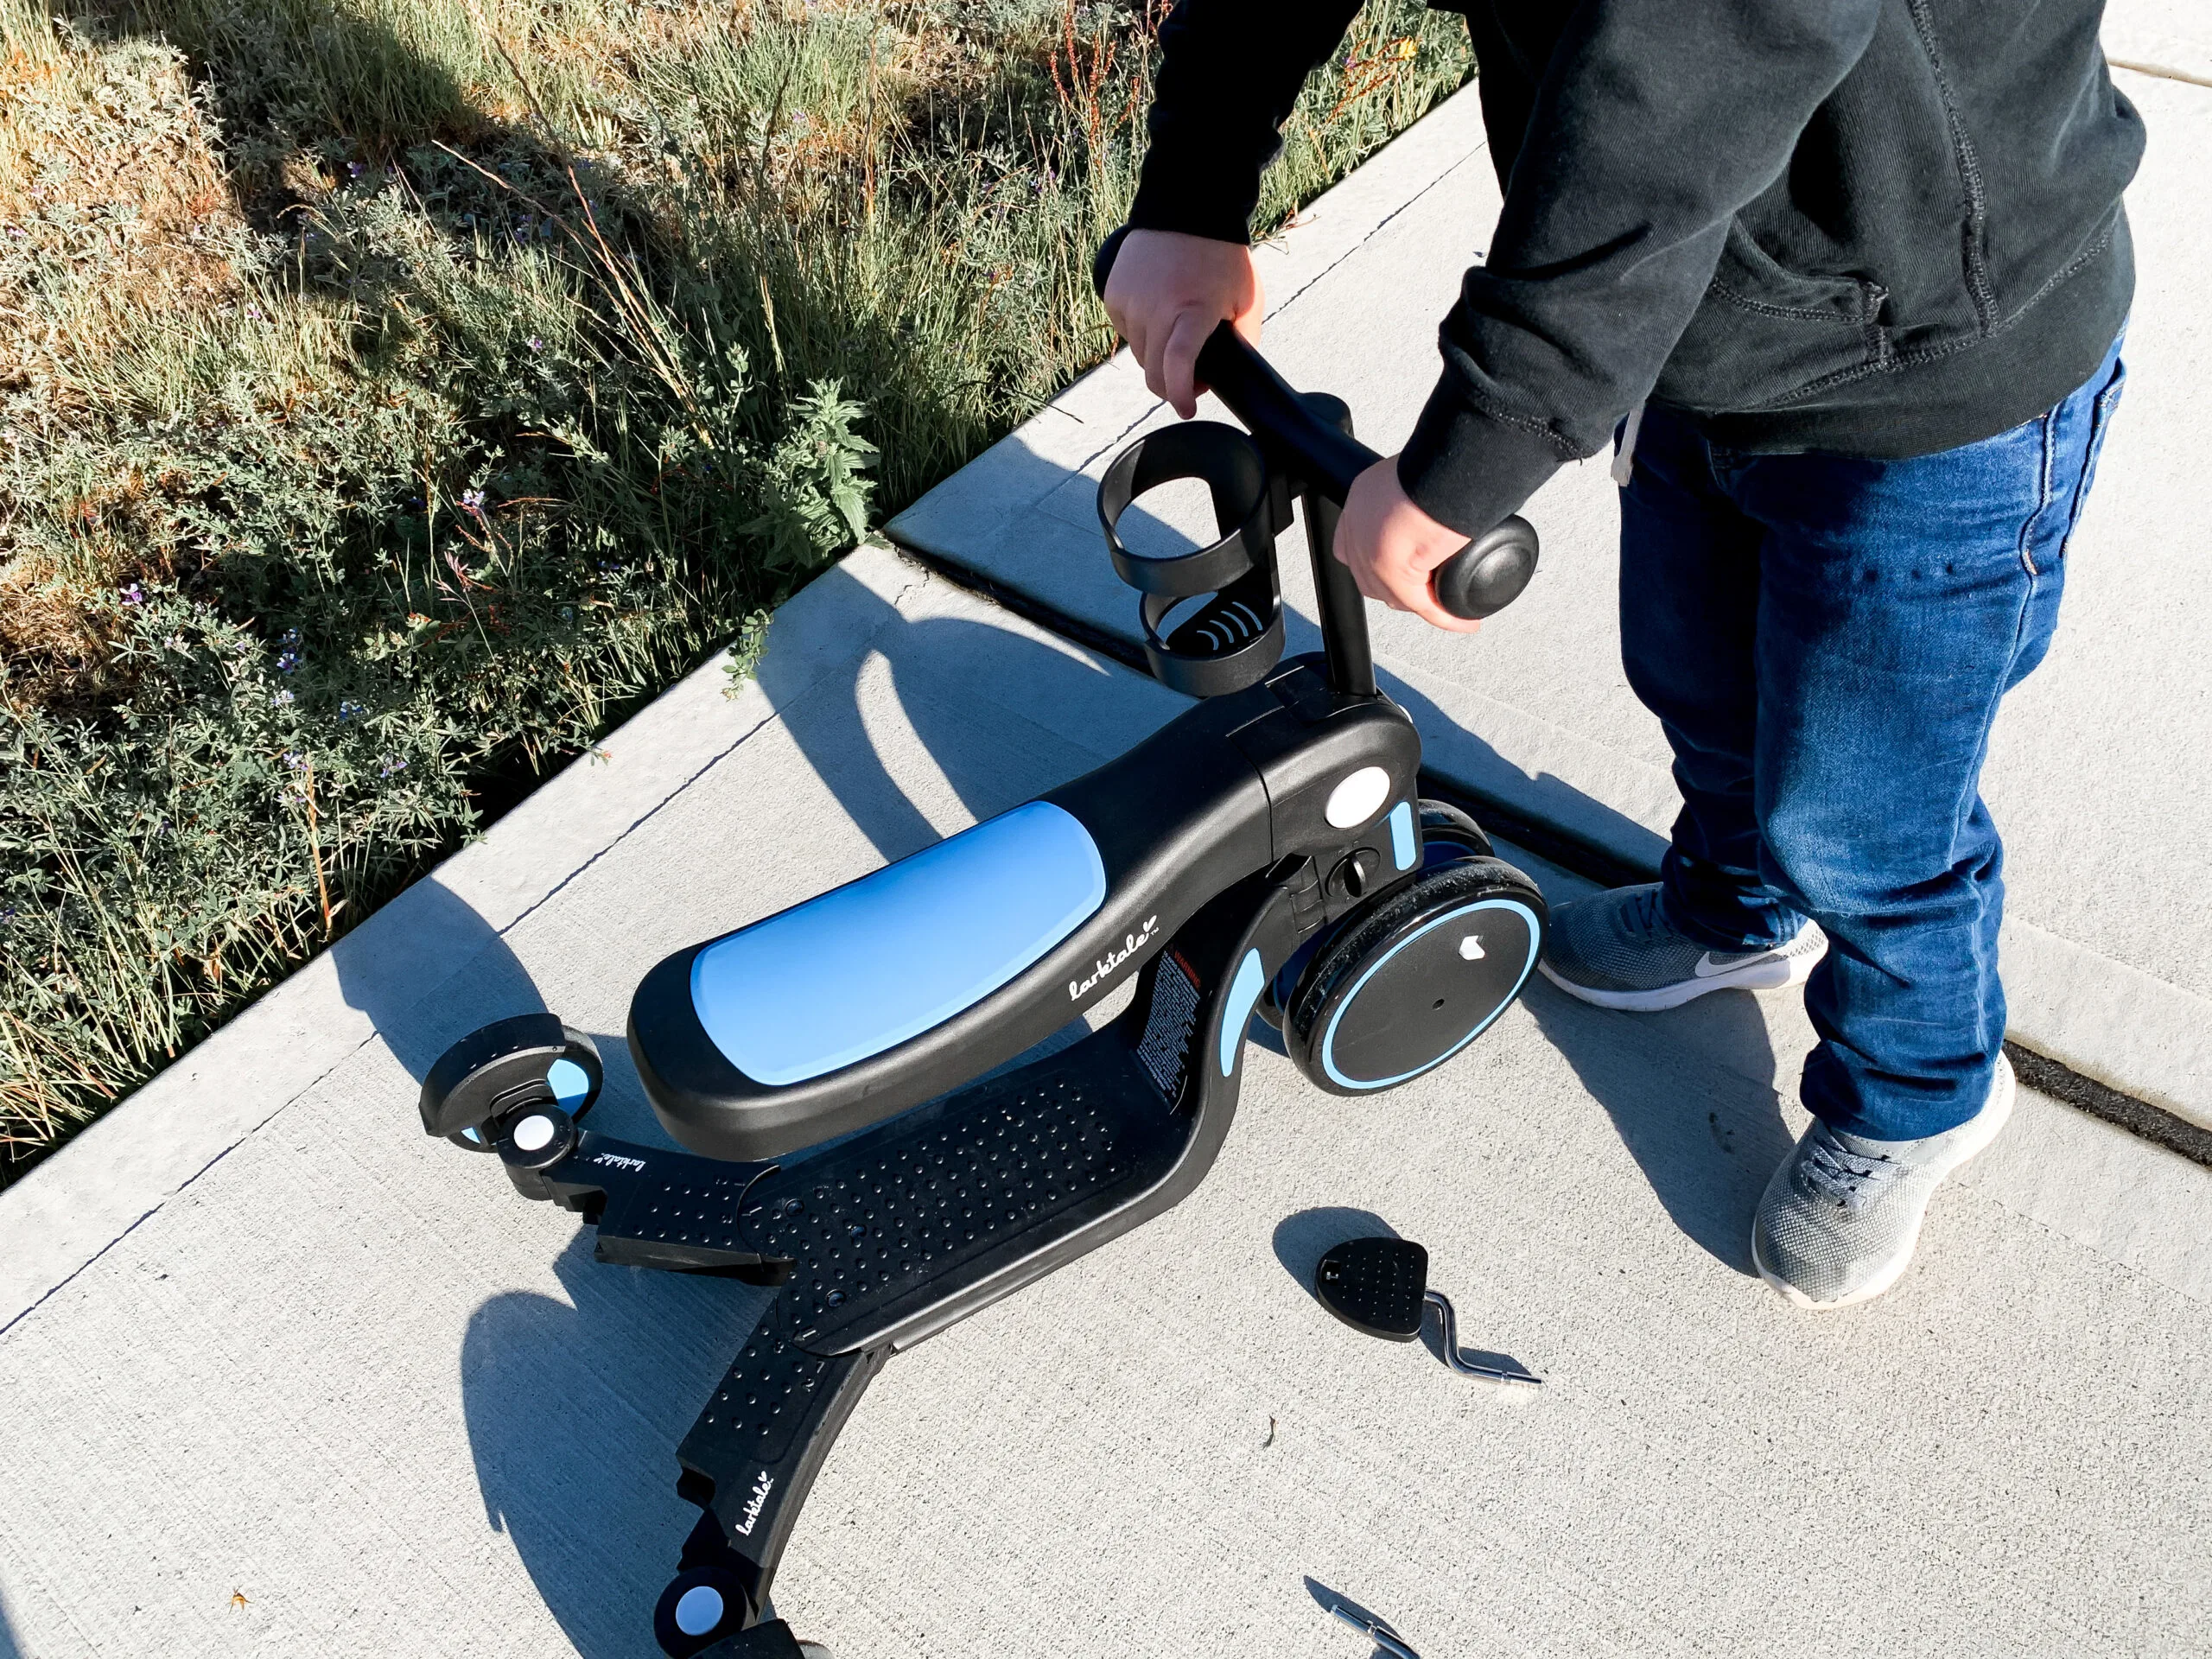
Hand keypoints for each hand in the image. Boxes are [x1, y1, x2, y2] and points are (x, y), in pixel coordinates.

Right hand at [1102, 228, 1263, 418]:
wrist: (1185, 207)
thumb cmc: (1221, 255)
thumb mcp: (1246, 299)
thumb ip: (1242, 340)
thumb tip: (1226, 374)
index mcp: (1192, 311)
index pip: (1176, 366)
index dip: (1180, 395)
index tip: (1187, 409)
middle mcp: (1155, 309)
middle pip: (1153, 373)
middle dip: (1171, 384)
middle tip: (1191, 375)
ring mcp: (1129, 301)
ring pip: (1138, 354)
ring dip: (1156, 354)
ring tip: (1176, 329)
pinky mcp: (1113, 294)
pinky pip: (1125, 331)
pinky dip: (1141, 332)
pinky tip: (1158, 310)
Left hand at [1336, 456, 1481, 633]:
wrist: (1450, 463)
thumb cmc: (1443, 460)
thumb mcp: (1422, 473)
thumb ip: (1421, 490)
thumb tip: (1445, 498)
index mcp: (1362, 498)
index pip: (1354, 543)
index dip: (1375, 562)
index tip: (1400, 567)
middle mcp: (1359, 526)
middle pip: (1371, 577)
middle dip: (1398, 589)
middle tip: (1430, 589)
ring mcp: (1372, 552)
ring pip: (1394, 595)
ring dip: (1422, 603)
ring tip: (1447, 603)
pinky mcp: (1395, 572)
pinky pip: (1423, 604)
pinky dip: (1446, 616)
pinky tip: (1465, 620)